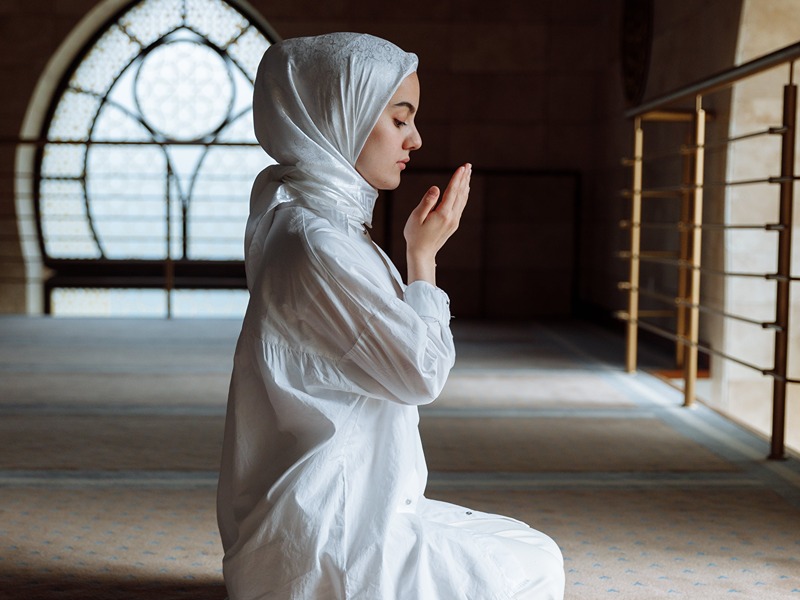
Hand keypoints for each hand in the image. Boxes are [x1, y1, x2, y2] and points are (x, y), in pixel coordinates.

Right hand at [404, 163, 470, 284]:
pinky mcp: (453, 223)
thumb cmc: (415, 235)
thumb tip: (436, 188)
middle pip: (460, 193)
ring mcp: (454, 221)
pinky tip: (464, 189)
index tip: (462, 167)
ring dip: (465, 185)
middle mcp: (452, 217)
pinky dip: (463, 195)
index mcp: (442, 214)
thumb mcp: (416, 217)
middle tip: (468, 165)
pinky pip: (461, 205)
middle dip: (464, 178)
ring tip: (468, 173)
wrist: (422, 253)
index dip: (457, 178)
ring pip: (462, 199)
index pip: (452, 191)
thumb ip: (427, 201)